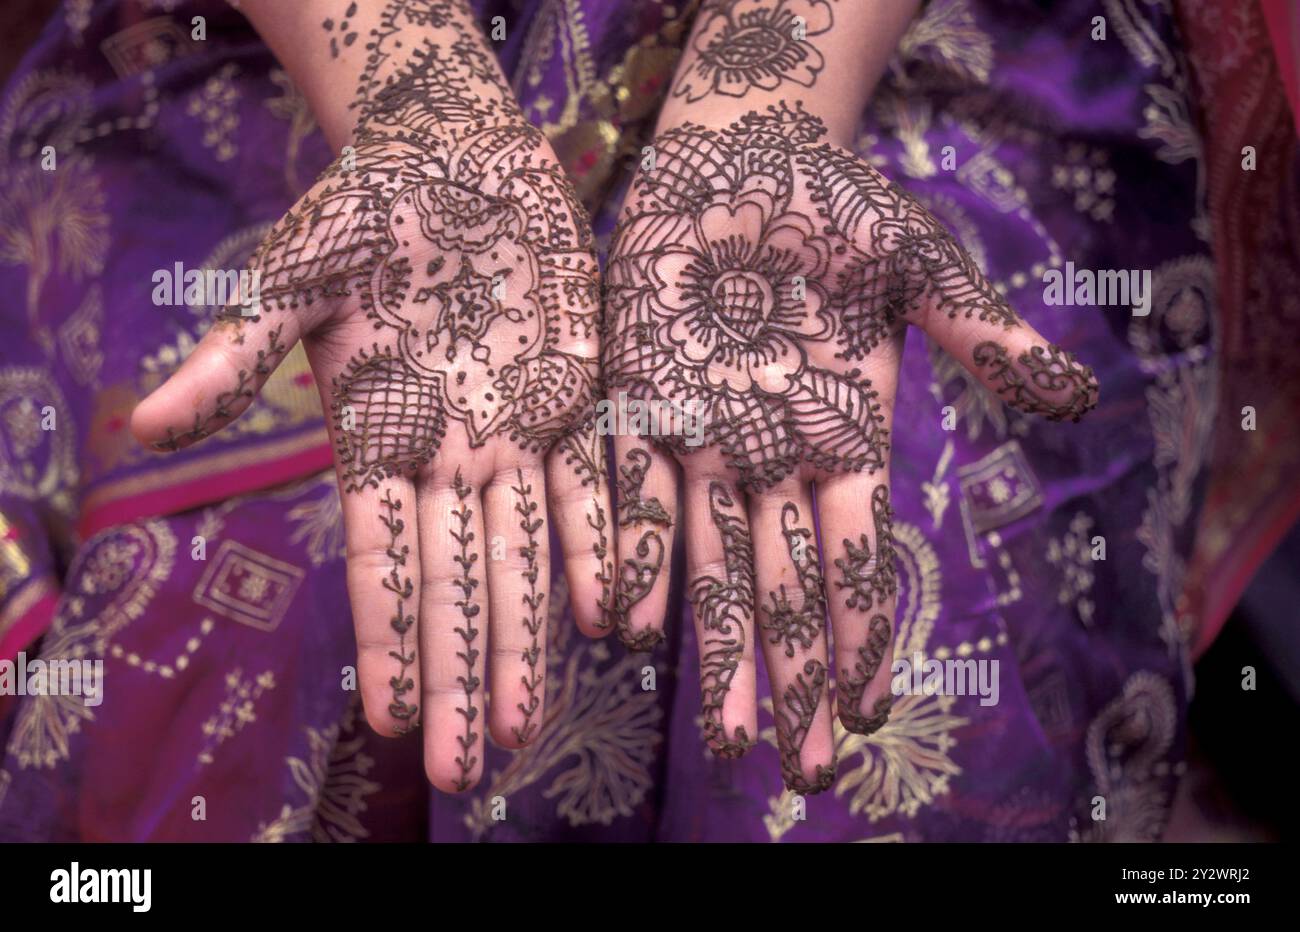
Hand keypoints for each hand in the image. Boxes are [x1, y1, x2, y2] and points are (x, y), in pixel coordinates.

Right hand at [131, 22, 612, 791]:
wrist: (453, 161)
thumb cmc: (361, 216)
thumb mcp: (292, 282)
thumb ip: (235, 358)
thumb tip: (142, 430)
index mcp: (374, 439)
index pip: (382, 560)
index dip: (390, 639)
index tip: (395, 719)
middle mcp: (445, 455)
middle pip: (456, 583)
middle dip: (462, 672)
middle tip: (471, 767)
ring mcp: (511, 432)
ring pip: (520, 554)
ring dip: (526, 639)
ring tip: (527, 726)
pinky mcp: (569, 396)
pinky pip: (590, 480)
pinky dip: (595, 543)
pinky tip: (603, 616)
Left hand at [603, 102, 1096, 792]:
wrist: (738, 161)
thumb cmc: (836, 208)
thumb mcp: (917, 265)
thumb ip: (979, 331)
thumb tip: (1076, 396)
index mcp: (845, 437)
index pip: (856, 557)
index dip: (860, 633)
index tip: (860, 711)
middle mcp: (773, 459)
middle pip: (783, 586)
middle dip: (790, 673)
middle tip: (790, 766)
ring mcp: (702, 438)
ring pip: (709, 564)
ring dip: (719, 650)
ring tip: (725, 734)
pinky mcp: (639, 403)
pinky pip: (631, 493)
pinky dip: (632, 558)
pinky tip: (629, 629)